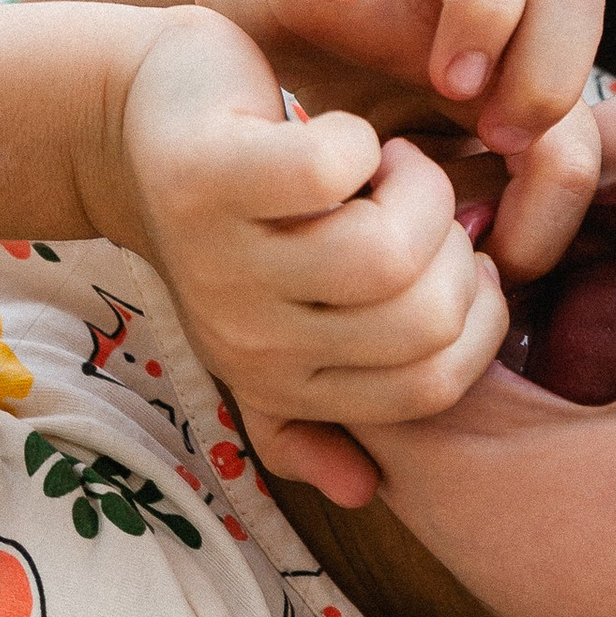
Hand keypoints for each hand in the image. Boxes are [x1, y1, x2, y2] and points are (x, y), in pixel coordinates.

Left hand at [115, 8, 511, 511]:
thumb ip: (317, 404)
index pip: (430, 384)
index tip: (459, 253)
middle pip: (421, 319)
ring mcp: (221, 264)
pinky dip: (360, 139)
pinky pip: (332, 168)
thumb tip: (362, 492)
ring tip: (390, 163)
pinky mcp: (209, 179)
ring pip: (387, 253)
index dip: (478, 313)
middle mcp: (246, 338)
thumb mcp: (272, 317)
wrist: (138, 124)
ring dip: (417, 185)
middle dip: (452, 243)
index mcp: (280, 379)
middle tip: (419, 198)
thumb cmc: (233, 215)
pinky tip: (345, 134)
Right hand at [189, 0, 600, 279]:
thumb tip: (507, 283)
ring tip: (445, 78)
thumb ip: (461, 246)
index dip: (567, 187)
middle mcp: (469, 20)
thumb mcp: (405, 224)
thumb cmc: (332, 168)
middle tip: (498, 138)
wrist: (218, 90)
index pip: (587, 114)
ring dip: (487, 7)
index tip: (501, 248)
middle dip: (551, 80)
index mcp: (503, 94)